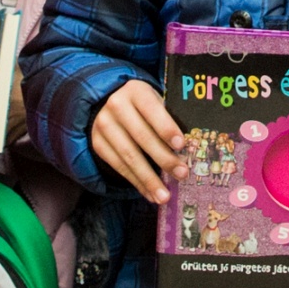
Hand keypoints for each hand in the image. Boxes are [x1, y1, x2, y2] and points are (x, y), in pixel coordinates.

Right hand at [90, 78, 184, 203]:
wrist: (107, 104)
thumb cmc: (143, 106)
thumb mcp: (154, 101)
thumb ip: (168, 119)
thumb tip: (191, 150)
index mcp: (135, 91)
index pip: (151, 109)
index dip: (166, 127)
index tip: (181, 145)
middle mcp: (116, 106)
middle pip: (141, 136)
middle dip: (163, 158)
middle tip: (182, 174)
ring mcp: (104, 126)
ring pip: (128, 156)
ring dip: (149, 179)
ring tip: (165, 196)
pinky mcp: (98, 144)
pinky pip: (119, 167)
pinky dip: (137, 183)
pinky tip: (150, 194)